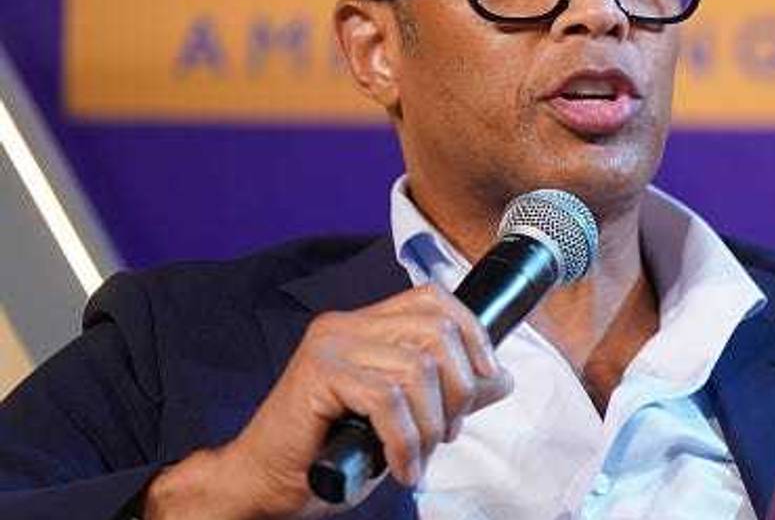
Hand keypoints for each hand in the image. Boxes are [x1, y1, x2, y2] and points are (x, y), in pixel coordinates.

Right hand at [144, 285, 512, 518]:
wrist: (265, 483)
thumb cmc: (329, 451)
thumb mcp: (404, 419)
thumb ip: (447, 394)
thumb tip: (501, 378)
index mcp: (368, 324)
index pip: (435, 299)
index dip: (473, 335)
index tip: (485, 382)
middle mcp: (348, 325)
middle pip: (437, 332)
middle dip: (459, 390)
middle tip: (445, 434)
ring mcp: (331, 346)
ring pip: (418, 370)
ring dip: (431, 425)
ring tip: (419, 457)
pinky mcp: (318, 374)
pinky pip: (387, 400)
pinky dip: (405, 440)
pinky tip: (402, 466)